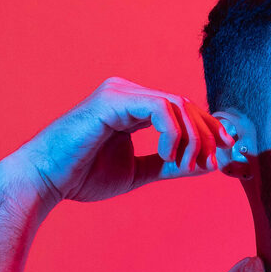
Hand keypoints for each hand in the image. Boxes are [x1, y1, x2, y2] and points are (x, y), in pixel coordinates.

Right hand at [0, 77, 233, 206]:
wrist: (45, 179)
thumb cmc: (83, 175)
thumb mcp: (139, 171)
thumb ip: (170, 164)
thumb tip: (207, 164)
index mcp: (133, 105)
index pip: (183, 109)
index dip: (209, 130)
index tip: (225, 154)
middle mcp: (127, 92)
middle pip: (186, 104)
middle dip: (208, 135)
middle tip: (214, 163)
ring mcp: (119, 92)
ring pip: (177, 104)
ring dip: (193, 139)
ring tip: (188, 165)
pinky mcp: (112, 100)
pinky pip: (160, 108)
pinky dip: (173, 133)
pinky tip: (168, 156)